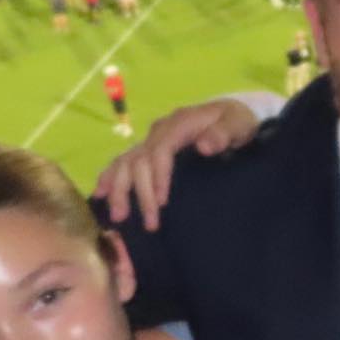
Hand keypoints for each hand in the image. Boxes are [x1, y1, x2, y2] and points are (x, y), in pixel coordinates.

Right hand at [93, 99, 259, 230]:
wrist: (232, 115)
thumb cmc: (237, 122)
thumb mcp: (238, 123)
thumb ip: (224, 132)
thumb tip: (204, 146)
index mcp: (179, 124)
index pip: (160, 152)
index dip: (158, 177)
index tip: (163, 202)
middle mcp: (160, 131)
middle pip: (139, 160)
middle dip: (140, 193)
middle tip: (149, 223)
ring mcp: (152, 139)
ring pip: (126, 162)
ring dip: (119, 189)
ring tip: (118, 216)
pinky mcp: (150, 148)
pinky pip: (124, 161)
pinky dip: (111, 176)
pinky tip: (101, 194)